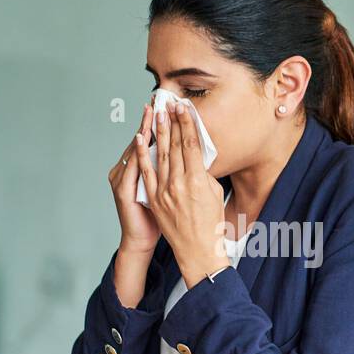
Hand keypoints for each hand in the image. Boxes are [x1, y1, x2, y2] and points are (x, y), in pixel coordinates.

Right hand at [108, 103, 160, 256]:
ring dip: (144, 130)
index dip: (157, 123)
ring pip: (135, 149)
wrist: (141, 239)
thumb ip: (169, 172)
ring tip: (151, 112)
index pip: (149, 141)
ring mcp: (122, 178)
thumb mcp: (165, 190)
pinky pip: (131, 167)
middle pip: (141, 139)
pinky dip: (136, 152)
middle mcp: (127, 169)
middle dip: (150, 119)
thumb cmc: (157, 217)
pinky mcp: (122, 189)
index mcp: (139, 169)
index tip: (167, 105)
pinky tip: (140, 139)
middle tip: (157, 99)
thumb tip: (187, 155)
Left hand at [137, 99, 228, 287]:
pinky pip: (146, 172)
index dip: (187, 123)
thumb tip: (194, 154)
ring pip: (160, 154)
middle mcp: (180, 183)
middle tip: (169, 103)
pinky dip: (142, 154)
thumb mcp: (214, 193)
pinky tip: (140, 138)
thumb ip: (203, 172)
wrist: (197, 249)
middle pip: (175, 145)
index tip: (183, 108)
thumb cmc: (211, 222)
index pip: (191, 144)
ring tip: (156, 113)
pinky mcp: (154, 198)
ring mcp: (164, 191)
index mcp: (198, 180)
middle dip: (171, 121)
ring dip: (158, 132)